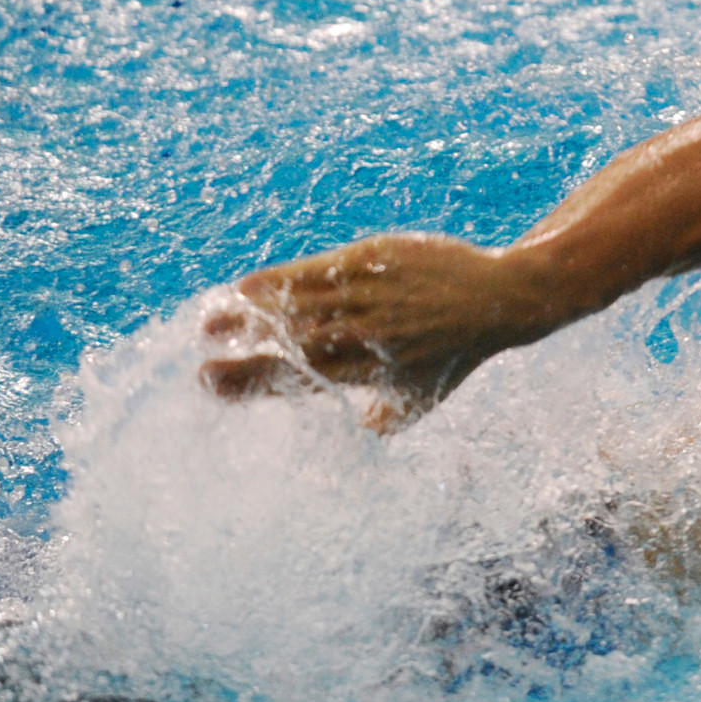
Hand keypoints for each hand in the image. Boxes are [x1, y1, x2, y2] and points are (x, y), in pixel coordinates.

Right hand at [199, 233, 551, 432]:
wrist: (499, 299)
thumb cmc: (456, 353)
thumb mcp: (422, 397)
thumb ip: (383, 421)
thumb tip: (354, 441)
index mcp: (369, 372)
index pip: (299, 380)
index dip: (251, 382)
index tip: (208, 382)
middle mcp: (365, 336)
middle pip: (292, 344)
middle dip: (243, 346)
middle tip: (201, 343)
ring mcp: (369, 296)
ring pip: (299, 304)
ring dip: (251, 311)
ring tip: (215, 316)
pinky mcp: (374, 260)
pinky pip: (319, 270)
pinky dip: (282, 278)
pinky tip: (248, 284)